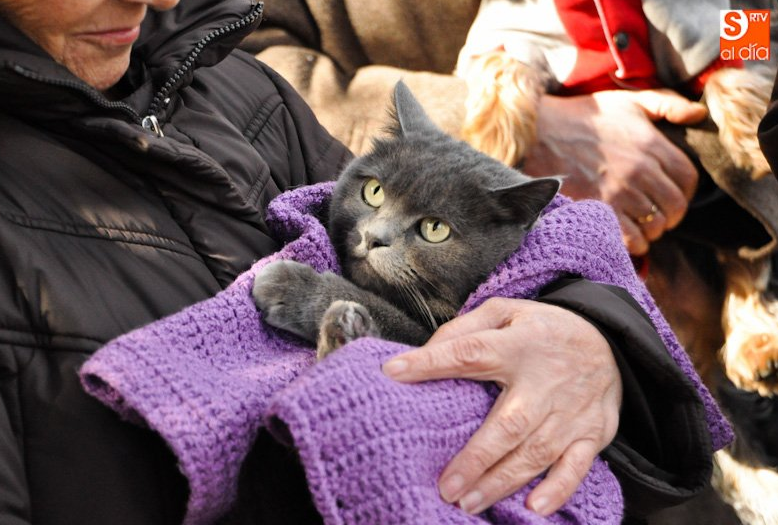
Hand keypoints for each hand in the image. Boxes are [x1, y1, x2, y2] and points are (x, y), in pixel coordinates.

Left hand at [382, 298, 621, 515]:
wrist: (610, 341)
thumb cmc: (542, 330)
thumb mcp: (505, 312)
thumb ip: (463, 330)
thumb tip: (423, 355)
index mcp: (518, 345)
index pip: (469, 353)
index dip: (431, 362)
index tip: (393, 372)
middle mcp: (545, 381)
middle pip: (509, 423)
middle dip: (476, 458)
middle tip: (446, 486)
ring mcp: (571, 411)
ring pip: (536, 451)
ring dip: (502, 481)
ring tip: (467, 502)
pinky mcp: (592, 433)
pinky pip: (577, 465)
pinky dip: (558, 489)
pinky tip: (534, 507)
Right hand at [522, 89, 705, 254]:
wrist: (538, 133)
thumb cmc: (583, 117)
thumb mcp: (627, 101)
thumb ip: (667, 104)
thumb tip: (698, 115)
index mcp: (652, 145)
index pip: (687, 178)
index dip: (685, 192)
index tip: (673, 196)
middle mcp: (640, 170)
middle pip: (674, 206)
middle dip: (670, 215)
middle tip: (656, 216)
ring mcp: (619, 193)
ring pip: (655, 225)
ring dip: (651, 230)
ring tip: (640, 226)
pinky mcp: (599, 210)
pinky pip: (631, 239)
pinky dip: (635, 243)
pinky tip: (627, 237)